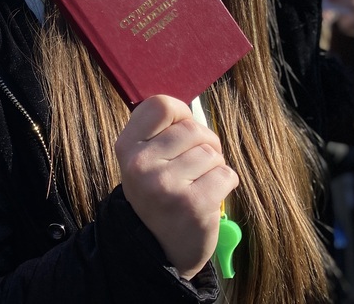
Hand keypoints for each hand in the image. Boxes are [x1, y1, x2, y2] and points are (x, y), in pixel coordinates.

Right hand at [115, 95, 238, 279]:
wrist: (157, 248)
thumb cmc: (157, 194)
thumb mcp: (141, 161)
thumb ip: (158, 132)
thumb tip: (187, 105)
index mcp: (127, 146)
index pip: (161, 105)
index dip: (181, 113)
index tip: (182, 129)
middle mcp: (142, 163)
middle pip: (193, 128)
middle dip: (205, 142)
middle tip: (197, 162)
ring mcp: (167, 184)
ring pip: (212, 153)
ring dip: (214, 166)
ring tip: (199, 182)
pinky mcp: (194, 204)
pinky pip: (226, 174)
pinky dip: (225, 184)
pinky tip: (209, 196)